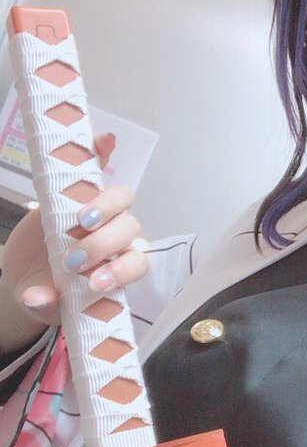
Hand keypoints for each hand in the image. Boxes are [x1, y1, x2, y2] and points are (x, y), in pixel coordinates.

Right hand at [0, 134, 148, 351]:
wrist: (29, 277)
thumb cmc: (48, 293)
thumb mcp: (43, 304)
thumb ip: (43, 303)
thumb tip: (38, 298)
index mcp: (115, 267)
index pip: (136, 264)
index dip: (122, 270)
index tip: (96, 282)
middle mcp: (115, 239)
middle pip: (129, 230)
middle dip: (106, 244)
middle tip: (75, 259)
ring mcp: (99, 213)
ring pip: (121, 201)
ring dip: (105, 206)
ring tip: (80, 221)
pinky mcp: (78, 190)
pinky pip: (96, 168)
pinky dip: (102, 153)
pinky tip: (103, 142)